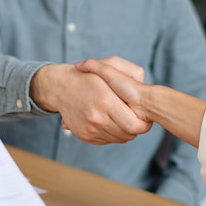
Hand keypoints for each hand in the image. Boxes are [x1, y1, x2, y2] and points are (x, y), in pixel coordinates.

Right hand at [31, 62, 150, 143]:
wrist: (61, 87)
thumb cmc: (89, 75)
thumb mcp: (109, 65)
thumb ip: (130, 72)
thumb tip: (144, 90)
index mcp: (106, 100)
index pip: (134, 125)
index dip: (144, 124)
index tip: (144, 116)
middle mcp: (97, 118)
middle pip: (128, 135)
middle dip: (136, 128)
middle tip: (136, 118)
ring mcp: (89, 129)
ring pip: (118, 139)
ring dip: (125, 132)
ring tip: (124, 118)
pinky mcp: (85, 136)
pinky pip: (106, 141)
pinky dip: (112, 134)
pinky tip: (112, 122)